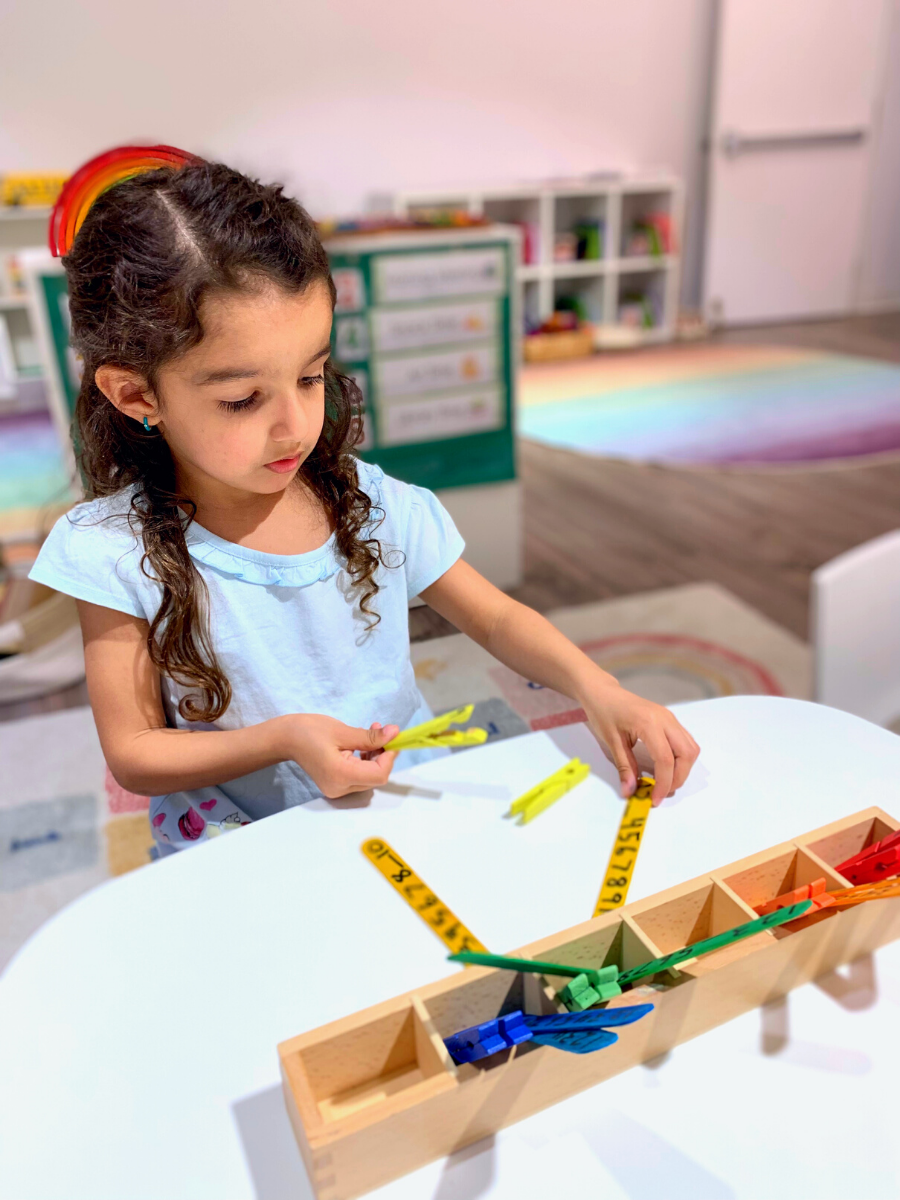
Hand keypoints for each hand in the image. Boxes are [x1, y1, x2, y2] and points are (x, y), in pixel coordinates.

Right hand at [279, 714, 399, 797]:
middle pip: (375, 777)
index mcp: (340, 775)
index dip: (389, 757)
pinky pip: (359, 775)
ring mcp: (337, 789)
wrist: (285, 739)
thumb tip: (395, 733)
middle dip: (383, 755)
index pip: (378, 774)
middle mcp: (339, 788)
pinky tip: (362, 743)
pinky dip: (365, 760)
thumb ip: (370, 736)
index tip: (392, 738)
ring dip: (375, 756)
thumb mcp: (342, 731)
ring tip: (371, 732)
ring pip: (369, 777)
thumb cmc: (309, 731)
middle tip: (382, 731)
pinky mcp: (335, 785)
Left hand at [580, 682, 699, 804]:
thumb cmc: (603, 713)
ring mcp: (670, 718)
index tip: (655, 799)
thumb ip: (624, 767)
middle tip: (662, 791)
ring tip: (666, 781)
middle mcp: (665, 719)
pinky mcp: (670, 720)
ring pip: (691, 747)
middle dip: (679, 777)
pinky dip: (682, 758)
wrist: (603, 692)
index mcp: (649, 723)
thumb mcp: (611, 742)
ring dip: (683, 768)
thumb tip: (630, 792)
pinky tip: (667, 767)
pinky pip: (686, 741)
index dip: (664, 783)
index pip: (666, 759)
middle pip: (686, 754)